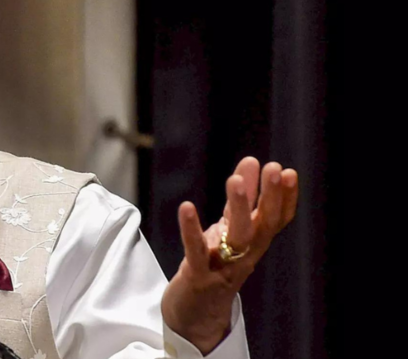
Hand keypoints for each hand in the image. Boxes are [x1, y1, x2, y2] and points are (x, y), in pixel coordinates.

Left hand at [162, 157, 297, 353]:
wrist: (194, 314)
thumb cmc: (215, 264)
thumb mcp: (229, 229)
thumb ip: (241, 198)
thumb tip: (252, 161)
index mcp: (255, 244)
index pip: (277, 220)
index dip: (285, 198)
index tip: (288, 171)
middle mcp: (245, 256)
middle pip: (263, 226)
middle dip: (271, 197)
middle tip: (275, 168)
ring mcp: (223, 268)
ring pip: (237, 238)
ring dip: (240, 208)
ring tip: (235, 179)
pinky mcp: (198, 276)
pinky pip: (196, 251)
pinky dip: (191, 229)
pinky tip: (187, 206)